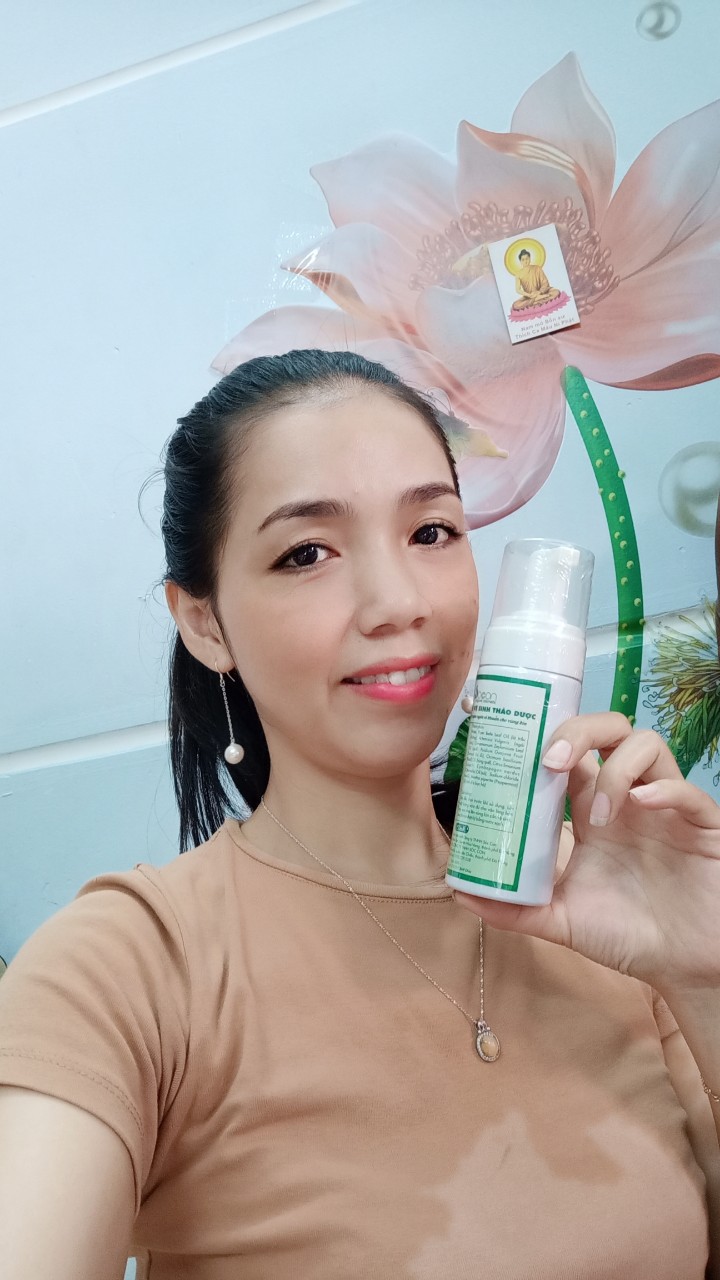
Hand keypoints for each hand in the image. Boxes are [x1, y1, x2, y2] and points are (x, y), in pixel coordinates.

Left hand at [453, 713, 719, 995]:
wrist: (683, 967)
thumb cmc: (628, 935)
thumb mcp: (562, 921)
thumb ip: (515, 909)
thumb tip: (459, 891)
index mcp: (593, 810)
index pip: (570, 752)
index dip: (544, 737)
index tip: (513, 746)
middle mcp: (628, 798)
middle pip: (608, 730)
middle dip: (577, 732)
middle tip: (550, 762)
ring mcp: (666, 806)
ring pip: (647, 744)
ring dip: (615, 770)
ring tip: (598, 815)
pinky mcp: (701, 825)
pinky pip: (686, 790)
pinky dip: (663, 790)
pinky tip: (642, 806)